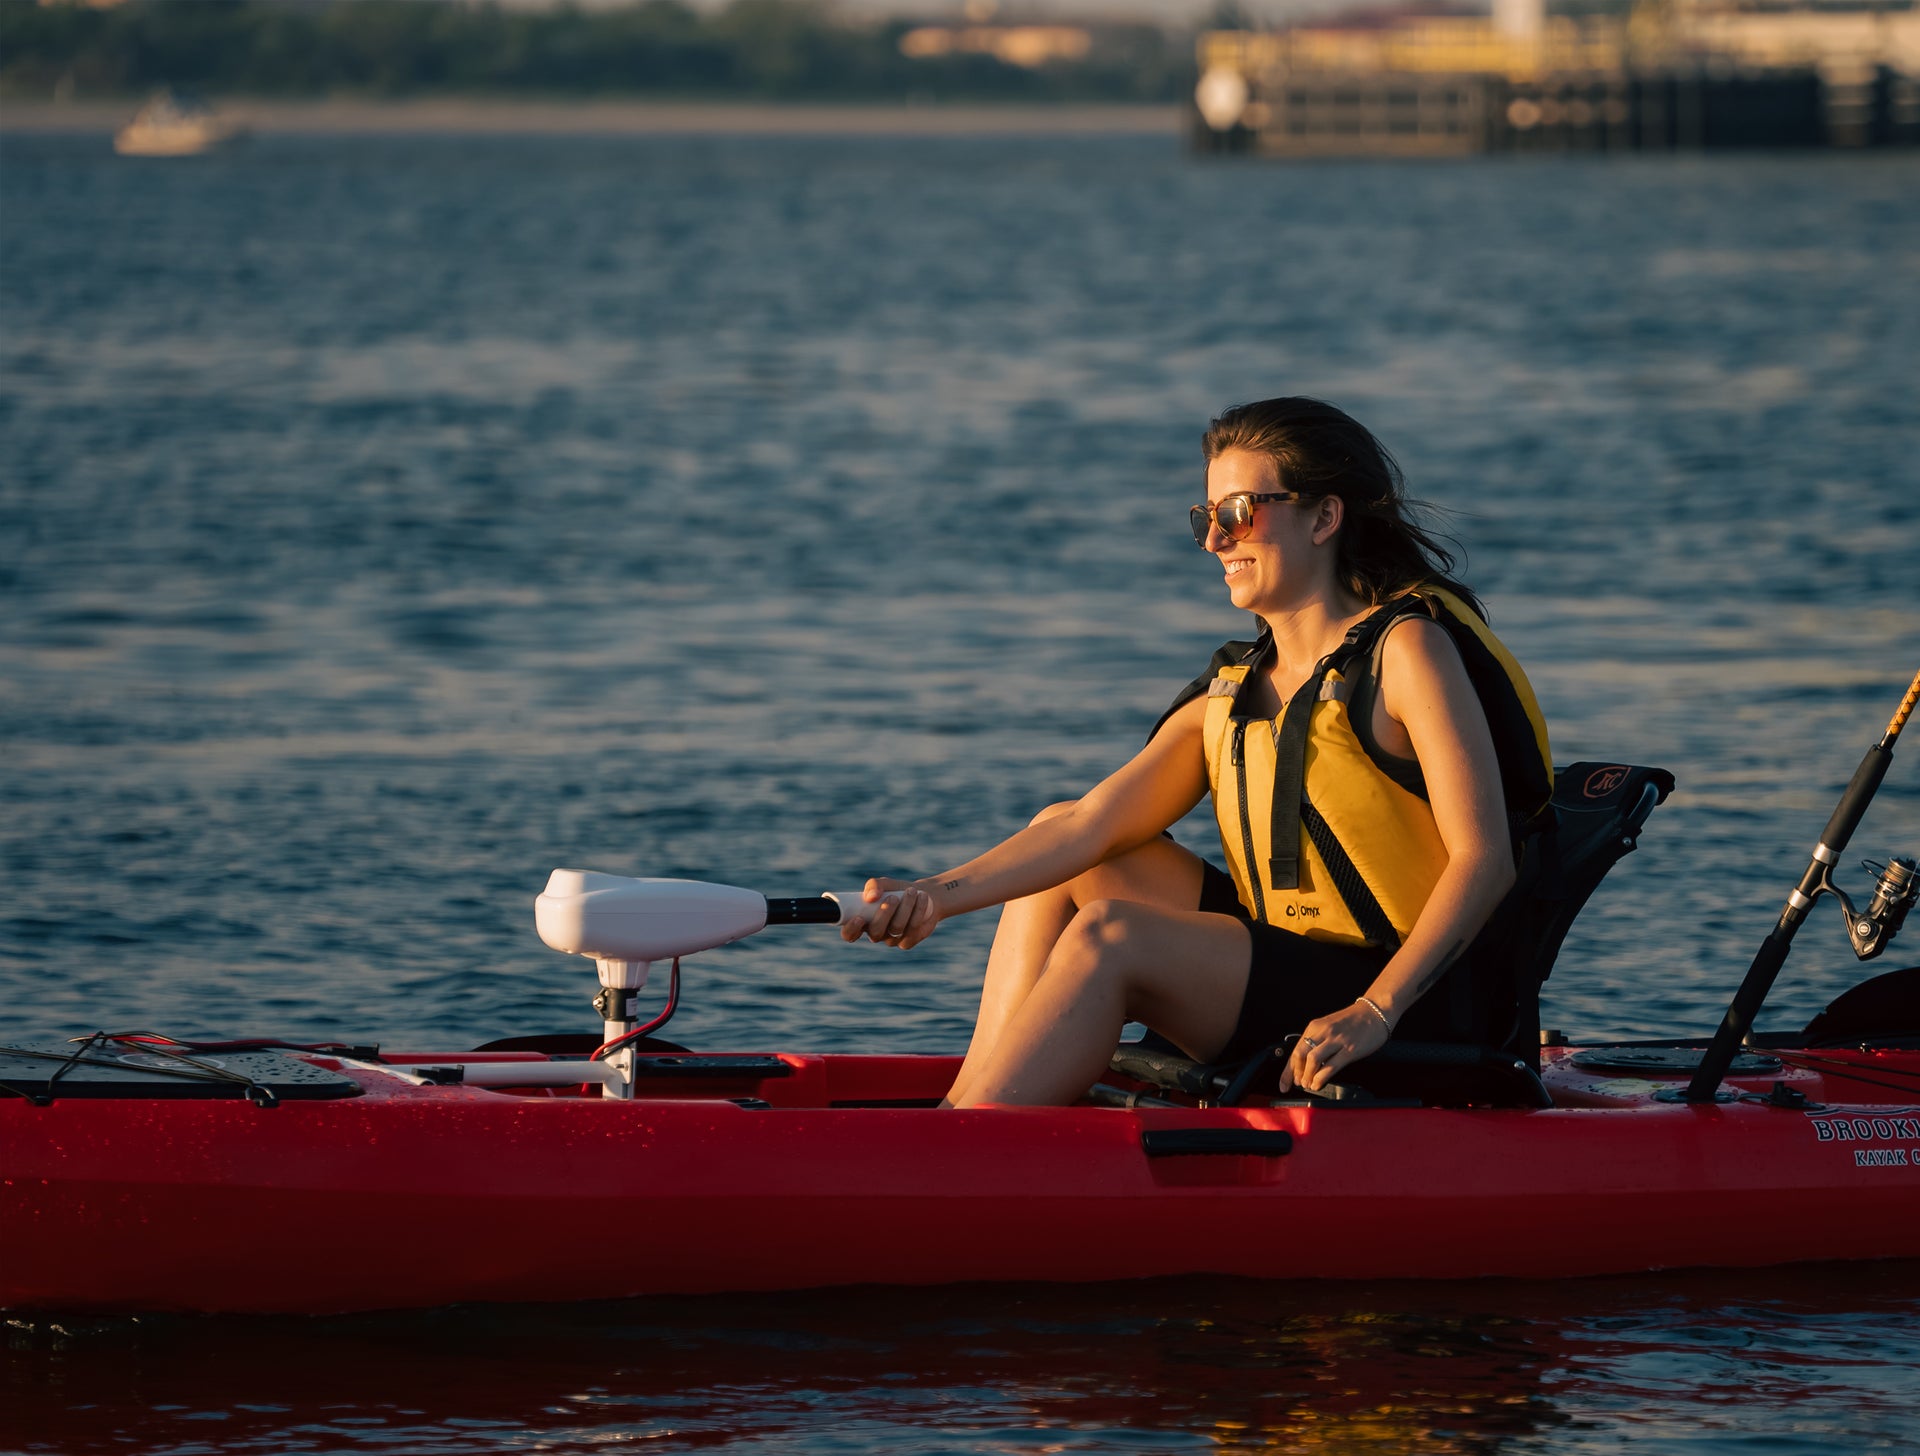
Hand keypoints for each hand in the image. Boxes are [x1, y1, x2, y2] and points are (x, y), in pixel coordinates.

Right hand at [838, 877, 942, 949]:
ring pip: (896, 929)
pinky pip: (912, 931)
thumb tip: (870, 897)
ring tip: (912, 891)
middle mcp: (876, 933)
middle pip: (875, 932)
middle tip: (894, 897)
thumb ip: (873, 885)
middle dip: (885, 913)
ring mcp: (891, 940)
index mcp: (863, 922)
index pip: (849, 934)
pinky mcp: (908, 942)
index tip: (860, 918)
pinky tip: (922, 898)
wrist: (922, 894)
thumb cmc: (897, 890)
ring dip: (905, 908)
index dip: (851, 930)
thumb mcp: (884, 883)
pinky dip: (917, 912)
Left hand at [1277, 1000, 1391, 1093]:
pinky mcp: (1349, 1050)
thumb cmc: (1353, 1021)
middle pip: (1300, 1054)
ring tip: (1308, 1085)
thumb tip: (1305, 1062)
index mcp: (1315, 1027)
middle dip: (1295, 1073)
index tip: (1284, 1083)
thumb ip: (1317, 1041)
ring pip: (1312, 1060)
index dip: (1288, 1070)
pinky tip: (1318, 1084)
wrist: (1375, 1012)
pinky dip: (1321, 1078)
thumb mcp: (1329, 1026)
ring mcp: (1336, 1040)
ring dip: (1307, 1076)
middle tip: (1298, 1083)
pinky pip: (1331, 1066)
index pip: (1295, 1050)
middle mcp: (1323, 1032)